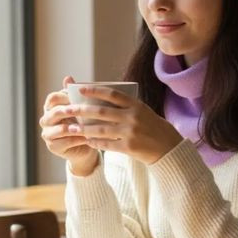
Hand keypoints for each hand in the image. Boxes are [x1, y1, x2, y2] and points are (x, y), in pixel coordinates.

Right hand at [39, 76, 99, 176]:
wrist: (86, 145)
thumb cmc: (83, 123)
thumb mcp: (81, 108)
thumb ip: (74, 94)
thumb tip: (68, 77)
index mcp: (51, 108)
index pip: (52, 98)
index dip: (64, 96)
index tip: (79, 96)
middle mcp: (46, 120)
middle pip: (54, 112)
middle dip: (69, 111)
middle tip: (81, 110)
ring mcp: (48, 134)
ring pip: (59, 129)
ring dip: (74, 127)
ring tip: (85, 126)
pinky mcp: (53, 147)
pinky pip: (65, 142)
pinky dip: (77, 139)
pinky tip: (88, 137)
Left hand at [64, 84, 182, 165]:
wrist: (169, 148)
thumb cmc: (154, 128)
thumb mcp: (144, 112)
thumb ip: (126, 107)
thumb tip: (101, 102)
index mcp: (137, 105)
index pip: (112, 94)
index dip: (95, 90)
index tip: (80, 89)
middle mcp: (133, 117)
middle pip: (102, 112)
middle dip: (82, 110)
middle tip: (68, 109)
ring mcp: (131, 132)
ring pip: (101, 129)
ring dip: (85, 129)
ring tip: (73, 128)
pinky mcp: (129, 147)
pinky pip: (107, 144)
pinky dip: (96, 142)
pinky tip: (88, 141)